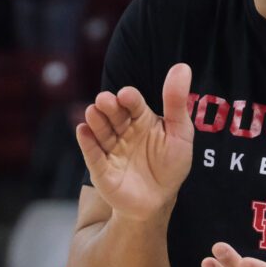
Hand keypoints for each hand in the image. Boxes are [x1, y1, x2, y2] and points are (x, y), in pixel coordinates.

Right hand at [75, 63, 194, 221]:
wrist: (159, 199)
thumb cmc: (171, 164)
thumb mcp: (180, 132)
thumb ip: (176, 102)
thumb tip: (182, 66)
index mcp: (142, 119)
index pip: (134, 105)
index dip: (130, 99)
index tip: (128, 95)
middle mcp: (123, 131)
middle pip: (114, 115)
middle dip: (109, 107)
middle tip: (105, 100)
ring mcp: (110, 150)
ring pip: (101, 132)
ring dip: (96, 121)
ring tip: (93, 111)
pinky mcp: (101, 170)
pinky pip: (93, 156)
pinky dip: (87, 144)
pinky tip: (83, 131)